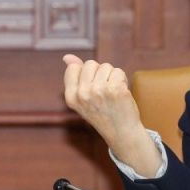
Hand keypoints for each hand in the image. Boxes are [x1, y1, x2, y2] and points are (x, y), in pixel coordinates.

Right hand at [62, 54, 161, 175]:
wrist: (122, 133)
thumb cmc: (103, 113)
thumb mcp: (82, 97)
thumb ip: (74, 76)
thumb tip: (67, 57)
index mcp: (71, 97)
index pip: (74, 68)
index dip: (86, 75)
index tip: (92, 90)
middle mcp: (83, 94)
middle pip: (90, 64)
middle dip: (100, 74)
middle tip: (104, 92)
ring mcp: (99, 91)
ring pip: (106, 66)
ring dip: (112, 77)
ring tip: (113, 93)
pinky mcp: (116, 89)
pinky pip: (118, 72)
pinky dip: (123, 80)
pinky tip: (121, 93)